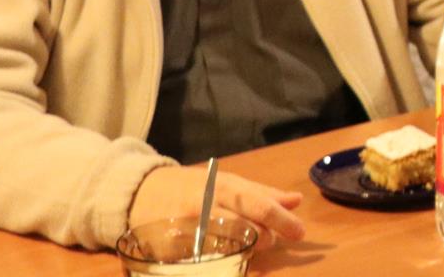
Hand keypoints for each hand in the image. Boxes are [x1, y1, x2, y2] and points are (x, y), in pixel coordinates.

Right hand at [130, 164, 305, 248]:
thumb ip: (263, 193)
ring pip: (224, 245)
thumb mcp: (229, 182)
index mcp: (224, 187)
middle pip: (244, 226)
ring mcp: (188, 228)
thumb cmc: (194, 186)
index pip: (259, 205)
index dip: (283, 221)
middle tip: (273, 241)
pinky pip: (201, 259)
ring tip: (251, 247)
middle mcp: (207, 206)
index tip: (300, 233)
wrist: (142, 190)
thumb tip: (296, 201)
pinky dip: (219, 261)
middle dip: (265, 237)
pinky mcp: (172, 248)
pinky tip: (225, 260)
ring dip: (245, 250)